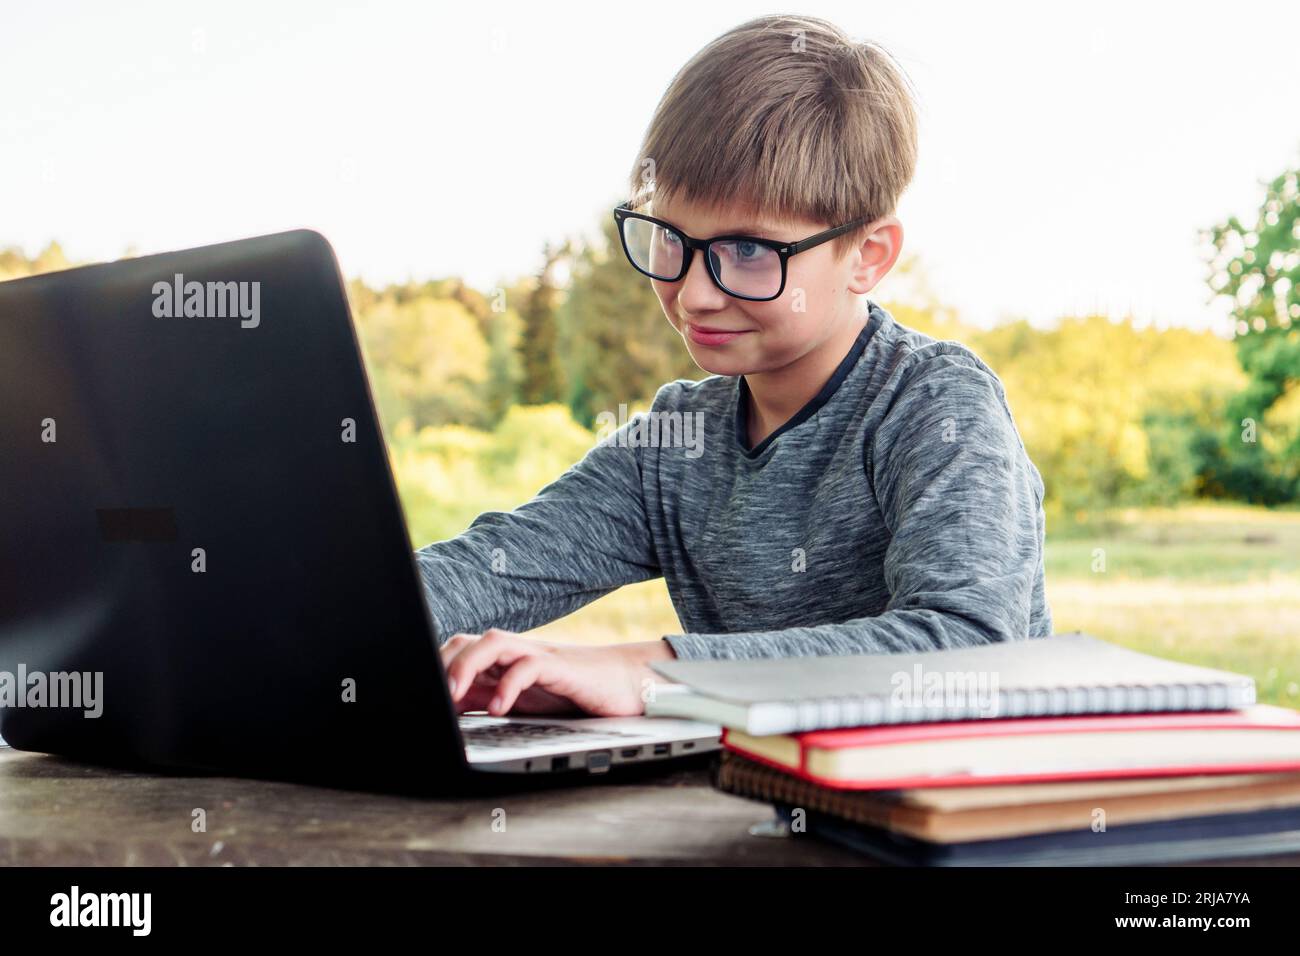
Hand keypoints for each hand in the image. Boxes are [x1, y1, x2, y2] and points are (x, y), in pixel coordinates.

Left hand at [438, 629, 674, 716]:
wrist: (628, 685)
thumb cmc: (574, 695)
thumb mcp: (524, 703)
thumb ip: (487, 701)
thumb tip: (447, 713)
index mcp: (504, 662)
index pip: (457, 651)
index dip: (433, 668)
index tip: (416, 695)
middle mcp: (516, 653)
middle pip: (468, 640)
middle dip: (442, 663)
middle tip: (429, 695)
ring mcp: (538, 656)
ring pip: (493, 642)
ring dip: (466, 666)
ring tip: (452, 695)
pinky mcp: (561, 668)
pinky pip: (530, 666)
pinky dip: (509, 685)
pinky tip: (499, 709)